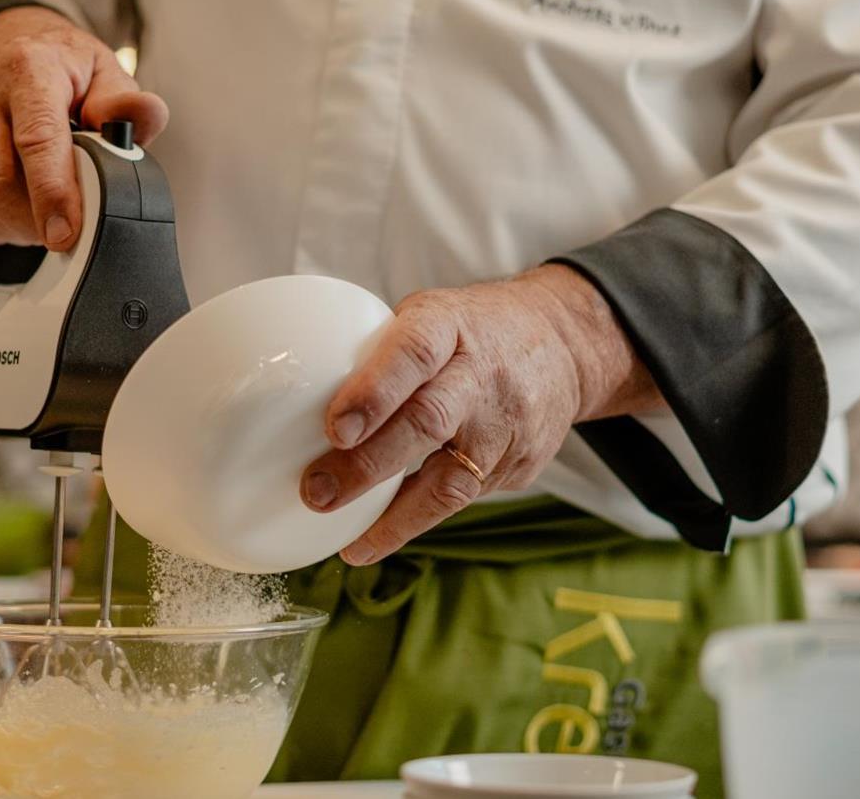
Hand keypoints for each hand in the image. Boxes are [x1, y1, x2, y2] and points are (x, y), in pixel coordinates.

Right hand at [0, 6, 168, 250]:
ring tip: (35, 219)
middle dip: (31, 221)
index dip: (52, 195)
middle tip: (59, 229)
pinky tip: (4, 212)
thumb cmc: (54, 64)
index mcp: (27, 67)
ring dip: (7, 227)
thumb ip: (124, 101)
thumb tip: (147, 115)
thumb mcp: (100, 69)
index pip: (36, 140)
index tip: (66, 233)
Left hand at [300, 265, 660, 564]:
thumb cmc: (469, 332)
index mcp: (449, 327)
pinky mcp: (520, 465)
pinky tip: (382, 535)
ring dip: (396, 518)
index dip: (373, 392)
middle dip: (369, 465)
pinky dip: (419, 519)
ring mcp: (507, 424)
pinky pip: (463, 499)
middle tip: (317, 492)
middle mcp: (482, 376)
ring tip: (352, 545)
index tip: (334, 428)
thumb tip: (296, 401)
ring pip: (452, 479)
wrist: (563, 345)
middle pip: (428, 422)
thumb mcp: (428, 316)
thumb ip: (378, 353)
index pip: (412, 353)